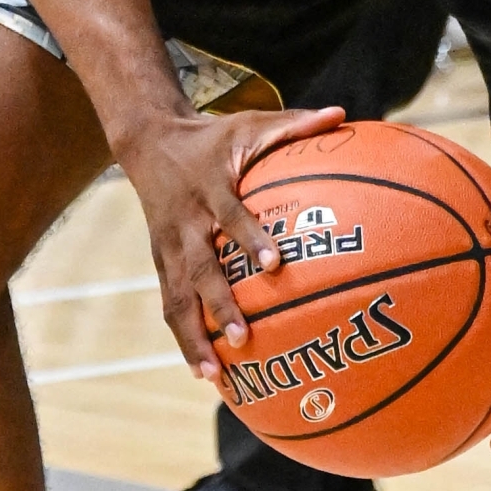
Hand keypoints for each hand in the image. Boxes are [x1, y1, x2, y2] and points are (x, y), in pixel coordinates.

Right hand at [118, 99, 346, 383]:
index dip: (250, 237)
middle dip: (218, 305)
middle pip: (199, 269)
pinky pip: (171, 305)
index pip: (230, 214)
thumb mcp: (249, 123)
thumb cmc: (213, 136)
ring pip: (176, 298)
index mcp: (210, 187)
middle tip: (244, 336)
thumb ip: (294, 124)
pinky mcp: (160, 263)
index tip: (275, 263)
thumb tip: (343, 115)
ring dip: (193, 338)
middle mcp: (186, 222)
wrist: (148, 141)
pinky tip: (205, 374)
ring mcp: (168, 247)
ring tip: (214, 376)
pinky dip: (185, 340)